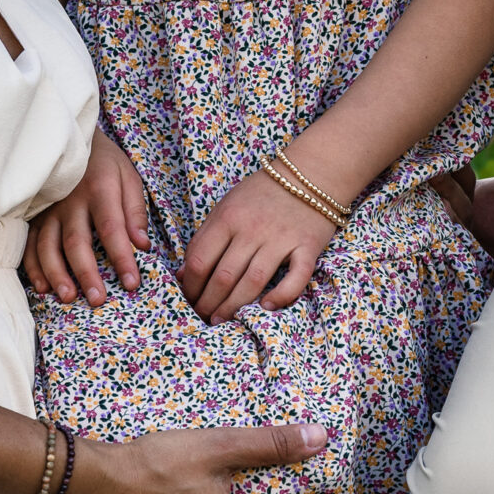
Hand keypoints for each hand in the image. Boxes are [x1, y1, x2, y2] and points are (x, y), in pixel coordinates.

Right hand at [25, 129, 150, 304]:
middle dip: (87, 273)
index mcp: (100, 190)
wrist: (71, 140)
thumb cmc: (105, 163)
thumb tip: (142, 245)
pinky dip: (34, 267)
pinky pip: (30, 245)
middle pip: (77, 242)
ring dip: (57, 274)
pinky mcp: (35, 217)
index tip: (132, 283)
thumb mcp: (128, 177)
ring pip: (48, 246)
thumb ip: (135, 211)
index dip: (122, 257)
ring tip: (68, 297)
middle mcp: (71, 202)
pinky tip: (43, 286)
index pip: (112, 229)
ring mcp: (49, 210)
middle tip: (97, 300)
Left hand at [177, 173, 335, 321]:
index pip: (200, 260)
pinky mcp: (307, 246)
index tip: (188, 299)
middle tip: (202, 318)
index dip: (190, 286)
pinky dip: (282, 295)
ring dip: (233, 307)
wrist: (310, 173)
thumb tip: (184, 274)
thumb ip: (205, 237)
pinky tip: (266, 306)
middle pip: (223, 276)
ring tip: (221, 320)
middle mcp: (253, 228)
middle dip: (208, 303)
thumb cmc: (262, 193)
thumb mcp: (227, 206)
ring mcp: (281, 238)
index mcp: (228, 217)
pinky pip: (296, 277)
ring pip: (253, 281)